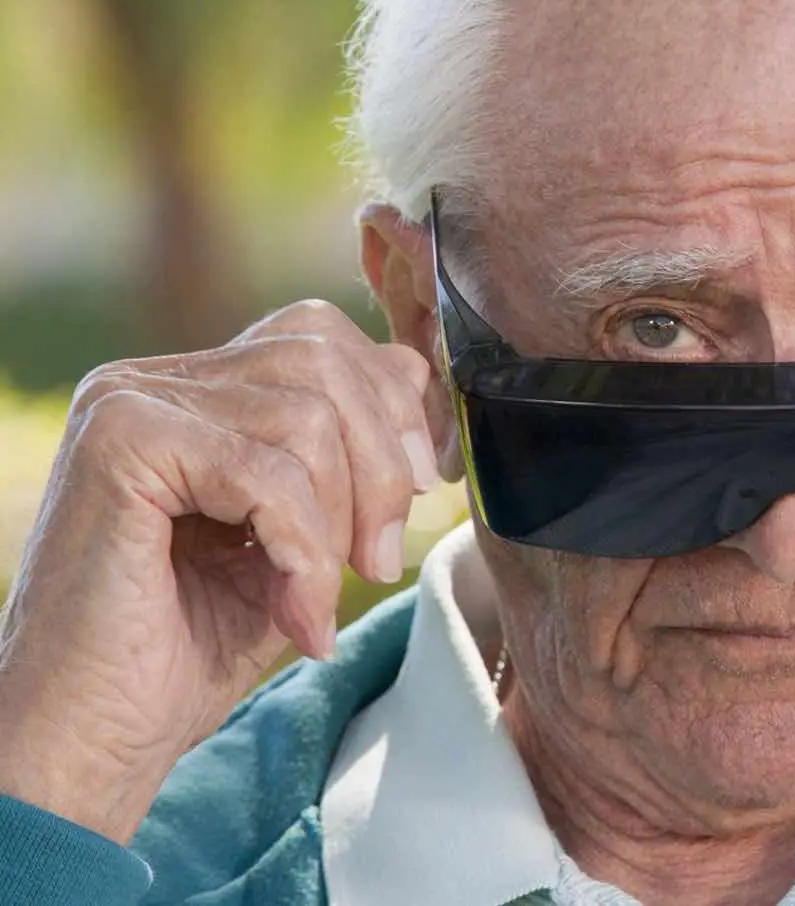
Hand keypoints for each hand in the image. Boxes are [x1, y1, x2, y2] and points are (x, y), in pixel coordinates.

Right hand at [0, 300, 440, 842]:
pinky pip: (268, 474)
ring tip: (315, 603)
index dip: (392, 410)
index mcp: (191, 391)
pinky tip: (295, 616)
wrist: (88, 740)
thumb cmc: (185, 653)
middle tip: (379, 564)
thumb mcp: (298, 539)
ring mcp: (129, 404)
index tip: (420, 496)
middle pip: (324, 360)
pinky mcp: (120, 445)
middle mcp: (150, 381)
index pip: (322, 337)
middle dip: (382, 468)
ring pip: (307, 416)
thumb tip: (423, 389)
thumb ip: (350, 459)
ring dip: (338, 526)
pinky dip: (305, 554)